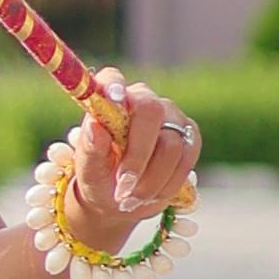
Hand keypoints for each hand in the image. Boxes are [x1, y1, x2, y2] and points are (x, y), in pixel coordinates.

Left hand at [63, 74, 200, 253]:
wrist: (122, 198)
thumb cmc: (99, 177)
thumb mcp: (88, 169)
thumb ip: (91, 148)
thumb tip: (95, 125)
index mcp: (112, 100)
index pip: (112, 79)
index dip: (113, 85)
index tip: (111, 97)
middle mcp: (144, 100)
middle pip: (151, 111)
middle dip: (137, 156)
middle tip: (123, 188)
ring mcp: (171, 116)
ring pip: (172, 144)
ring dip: (152, 180)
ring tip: (132, 199)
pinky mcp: (190, 136)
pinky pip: (188, 157)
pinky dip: (170, 182)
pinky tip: (153, 194)